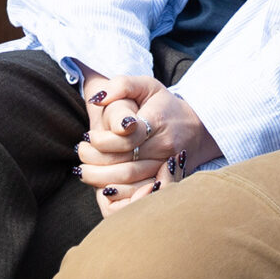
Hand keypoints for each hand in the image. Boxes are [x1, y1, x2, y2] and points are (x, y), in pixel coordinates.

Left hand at [76, 74, 220, 217]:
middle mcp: (165, 146)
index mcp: (158, 121)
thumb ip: (122, 85)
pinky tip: (102, 186)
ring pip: (130, 179)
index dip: (103, 140)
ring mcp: (166, 165)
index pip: (126, 137)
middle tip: (81, 153)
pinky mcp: (166, 180)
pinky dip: (118, 193)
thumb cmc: (165, 106)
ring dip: (100, 178)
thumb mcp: (147, 86)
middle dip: (95, 161)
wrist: (198, 128)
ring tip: (84, 170)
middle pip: (125, 162)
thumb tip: (97, 99)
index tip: (89, 136)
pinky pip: (139, 192)